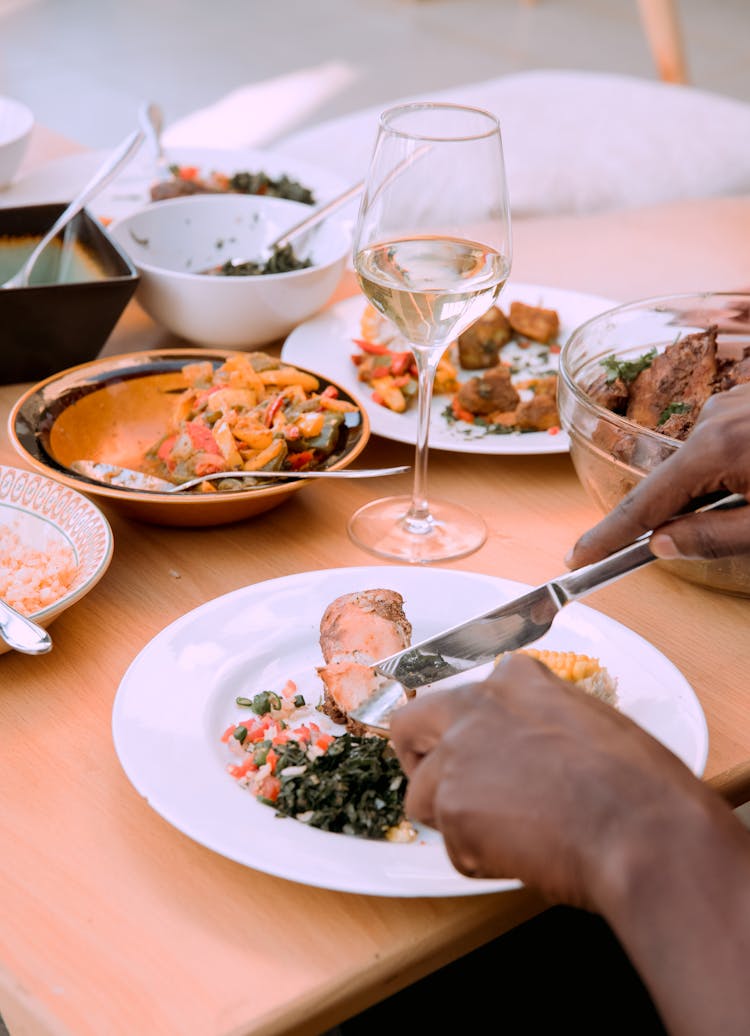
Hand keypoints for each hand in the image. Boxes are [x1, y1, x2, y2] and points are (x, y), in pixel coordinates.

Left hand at [390, 653, 710, 909]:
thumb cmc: (638, 785)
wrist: (644, 829)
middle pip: (410, 726)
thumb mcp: (587, 722)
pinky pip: (451, 846)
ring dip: (458, 823)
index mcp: (513, 679)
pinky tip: (527, 855)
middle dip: (419, 761)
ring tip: (515, 837)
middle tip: (450, 796)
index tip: (479, 757)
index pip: (460, 700)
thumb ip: (537, 724)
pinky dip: (481, 860)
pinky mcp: (450, 806)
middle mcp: (474, 706)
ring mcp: (456, 754)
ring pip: (424, 797)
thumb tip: (524, 753)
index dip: (467, 736)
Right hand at [566, 381, 749, 568]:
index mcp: (715, 449)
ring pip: (696, 463)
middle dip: (675, 514)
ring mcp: (730, 403)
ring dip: (711, 490)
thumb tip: (660, 544)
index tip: (576, 557)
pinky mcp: (745, 401)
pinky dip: (727, 468)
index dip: (607, 536)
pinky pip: (719, 444)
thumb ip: (714, 538)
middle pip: (669, 481)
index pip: (643, 504)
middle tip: (697, 536)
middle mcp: (713, 418)